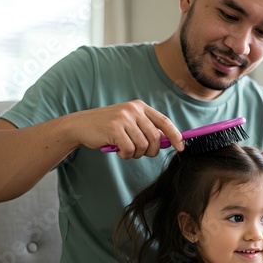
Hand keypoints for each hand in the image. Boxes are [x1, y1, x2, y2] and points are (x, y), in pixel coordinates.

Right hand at [69, 100, 184, 158]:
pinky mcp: (115, 129)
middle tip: (139, 153)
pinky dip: (125, 155)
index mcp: (140, 107)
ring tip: (124, 149)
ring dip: (135, 154)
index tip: (181, 147)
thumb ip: (146, 129)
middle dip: (151, 151)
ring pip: (143, 146)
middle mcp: (134, 110)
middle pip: (155, 138)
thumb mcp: (128, 122)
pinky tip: (117, 150)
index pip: (164, 121)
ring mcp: (124, 118)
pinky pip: (130, 150)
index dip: (175, 135)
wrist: (81, 125)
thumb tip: (167, 142)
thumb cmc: (107, 127)